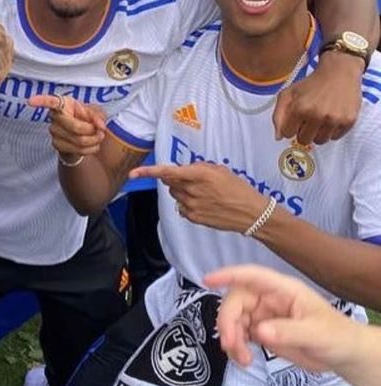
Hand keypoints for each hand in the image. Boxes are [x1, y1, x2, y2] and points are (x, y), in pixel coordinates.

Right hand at [28, 94, 106, 157]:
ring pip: (78, 140)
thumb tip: (100, 125)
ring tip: (99, 137)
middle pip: (74, 127)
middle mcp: (54, 116)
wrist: (83, 134)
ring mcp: (53, 131)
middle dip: (92, 131)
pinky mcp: (56, 144)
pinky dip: (91, 149)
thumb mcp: (96, 112)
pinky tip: (94, 145)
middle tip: (101, 131)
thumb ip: (98, 116)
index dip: (40, 101)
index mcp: (62, 103)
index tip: (30, 101)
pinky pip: (77, 150)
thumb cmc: (87, 118)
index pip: (50, 101)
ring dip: (94, 141)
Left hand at [128, 163, 265, 232]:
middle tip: (194, 180)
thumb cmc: (238, 189)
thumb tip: (185, 170)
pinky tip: (205, 204)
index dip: (148, 172)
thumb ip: (199, 168)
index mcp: (198, 175)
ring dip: (183, 192)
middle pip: (170, 183)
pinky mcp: (194, 218)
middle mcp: (192, 190)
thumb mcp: (220, 170)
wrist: (252, 213)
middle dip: (176, 180)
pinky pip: (182, 208)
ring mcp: (192, 206)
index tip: (133, 174)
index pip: (167, 172)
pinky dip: (188, 204)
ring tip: (204, 193)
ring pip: (175, 195)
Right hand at [204, 264, 361, 371]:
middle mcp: (268, 299)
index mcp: (283, 290)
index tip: (207, 280)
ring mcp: (263, 315)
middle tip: (231, 344)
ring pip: (234, 320)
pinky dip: (236, 348)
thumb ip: (288, 332)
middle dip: (228, 321)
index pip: (251, 276)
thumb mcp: (317, 334)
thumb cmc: (337, 337)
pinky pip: (239, 335)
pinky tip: (244, 360)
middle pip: (236, 301)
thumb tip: (259, 331)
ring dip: (231, 338)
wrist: (343, 356)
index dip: (228, 275)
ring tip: (242, 359)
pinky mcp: (261, 332)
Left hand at [274, 51, 361, 143]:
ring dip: (317, 133)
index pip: (288, 134)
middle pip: (304, 140)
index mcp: (299, 108)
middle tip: (308, 119)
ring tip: (320, 119)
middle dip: (303, 131)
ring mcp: (334, 119)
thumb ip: (278, 115)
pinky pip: (335, 137)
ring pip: (320, 141)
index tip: (296, 119)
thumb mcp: (288, 93)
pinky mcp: (348, 121)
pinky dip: (331, 131)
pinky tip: (331, 117)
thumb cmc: (311, 84)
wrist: (338, 72)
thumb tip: (278, 137)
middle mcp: (317, 115)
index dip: (290, 127)